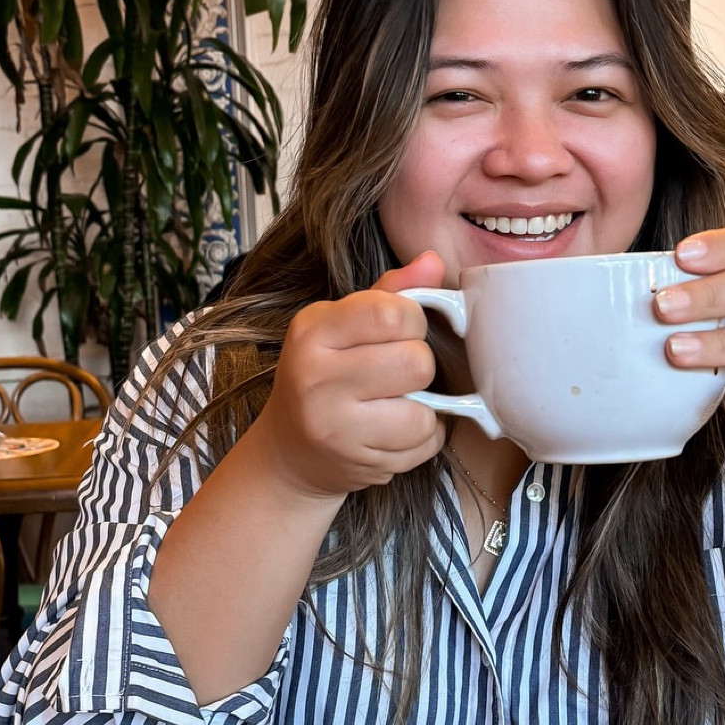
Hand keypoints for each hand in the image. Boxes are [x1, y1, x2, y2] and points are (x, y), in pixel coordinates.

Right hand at [253, 250, 447, 500]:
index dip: (412, 320)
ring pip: (423, 412)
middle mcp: (317, 380)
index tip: (401, 330)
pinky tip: (396, 430)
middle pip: (415, 362)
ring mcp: (335, 428)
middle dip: (418, 365)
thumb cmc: (325, 375)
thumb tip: (434, 261)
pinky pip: (423, 445)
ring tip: (397, 404)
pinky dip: (423, 437)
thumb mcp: (341, 325)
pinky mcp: (358, 463)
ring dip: (424, 408)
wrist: (291, 451)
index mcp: (312, 332)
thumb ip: (389, 293)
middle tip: (397, 372)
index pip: (389, 313)